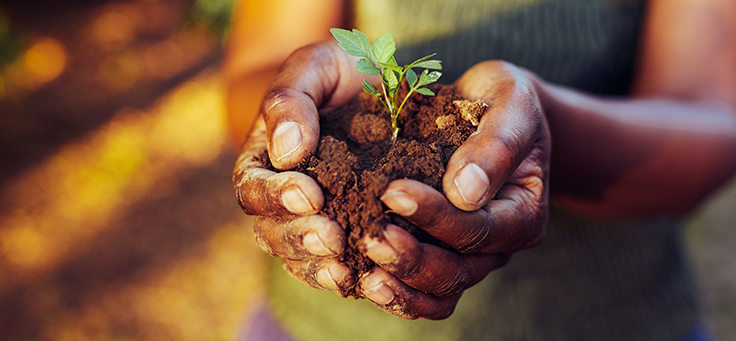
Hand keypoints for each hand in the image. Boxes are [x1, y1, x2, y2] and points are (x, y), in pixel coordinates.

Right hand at [233, 41, 372, 292]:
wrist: (376, 82)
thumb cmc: (336, 70)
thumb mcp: (313, 67)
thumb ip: (290, 100)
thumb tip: (284, 151)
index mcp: (262, 162)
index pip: (253, 190)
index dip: (276, 197)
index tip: (308, 193)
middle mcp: (281, 199)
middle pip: (274, 233)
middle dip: (300, 238)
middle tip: (332, 235)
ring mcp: (313, 220)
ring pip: (302, 257)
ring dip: (321, 265)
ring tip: (347, 267)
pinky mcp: (348, 232)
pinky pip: (338, 264)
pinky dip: (351, 274)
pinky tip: (371, 276)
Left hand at [357, 61, 550, 318]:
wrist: (491, 109)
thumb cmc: (502, 101)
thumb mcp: (511, 103)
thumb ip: (497, 143)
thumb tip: (465, 193)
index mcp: (523, 213)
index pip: (478, 229)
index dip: (435, 217)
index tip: (393, 192)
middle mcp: (498, 245)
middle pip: (457, 271)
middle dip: (412, 258)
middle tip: (370, 237)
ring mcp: (470, 257)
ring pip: (438, 292)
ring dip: (400, 284)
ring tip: (362, 267)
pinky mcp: (441, 258)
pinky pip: (421, 292)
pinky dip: (394, 293)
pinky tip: (360, 277)